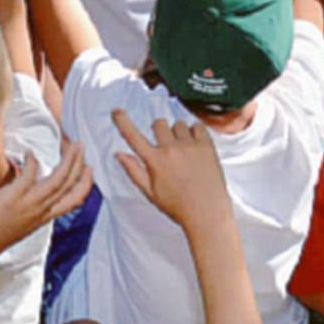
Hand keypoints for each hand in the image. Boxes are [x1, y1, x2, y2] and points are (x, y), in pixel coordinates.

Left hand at [0, 142, 91, 269]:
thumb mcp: (20, 221)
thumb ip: (29, 207)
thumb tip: (28, 190)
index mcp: (44, 217)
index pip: (74, 201)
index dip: (85, 184)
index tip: (88, 169)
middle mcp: (41, 210)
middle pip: (70, 186)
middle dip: (80, 164)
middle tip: (82, 147)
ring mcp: (29, 203)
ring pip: (59, 180)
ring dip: (69, 160)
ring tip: (73, 144)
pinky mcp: (14, 196)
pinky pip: (30, 174)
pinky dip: (32, 161)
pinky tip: (29, 152)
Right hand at [111, 110, 231, 232]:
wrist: (207, 213)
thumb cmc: (178, 206)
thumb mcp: (150, 192)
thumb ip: (133, 170)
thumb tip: (119, 154)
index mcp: (155, 161)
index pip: (133, 136)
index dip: (122, 122)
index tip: (116, 111)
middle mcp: (171, 150)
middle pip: (159, 124)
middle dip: (159, 131)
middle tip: (164, 145)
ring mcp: (190, 146)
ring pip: (178, 124)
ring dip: (177, 132)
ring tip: (183, 150)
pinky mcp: (207, 146)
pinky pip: (197, 126)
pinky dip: (195, 132)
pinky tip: (194, 146)